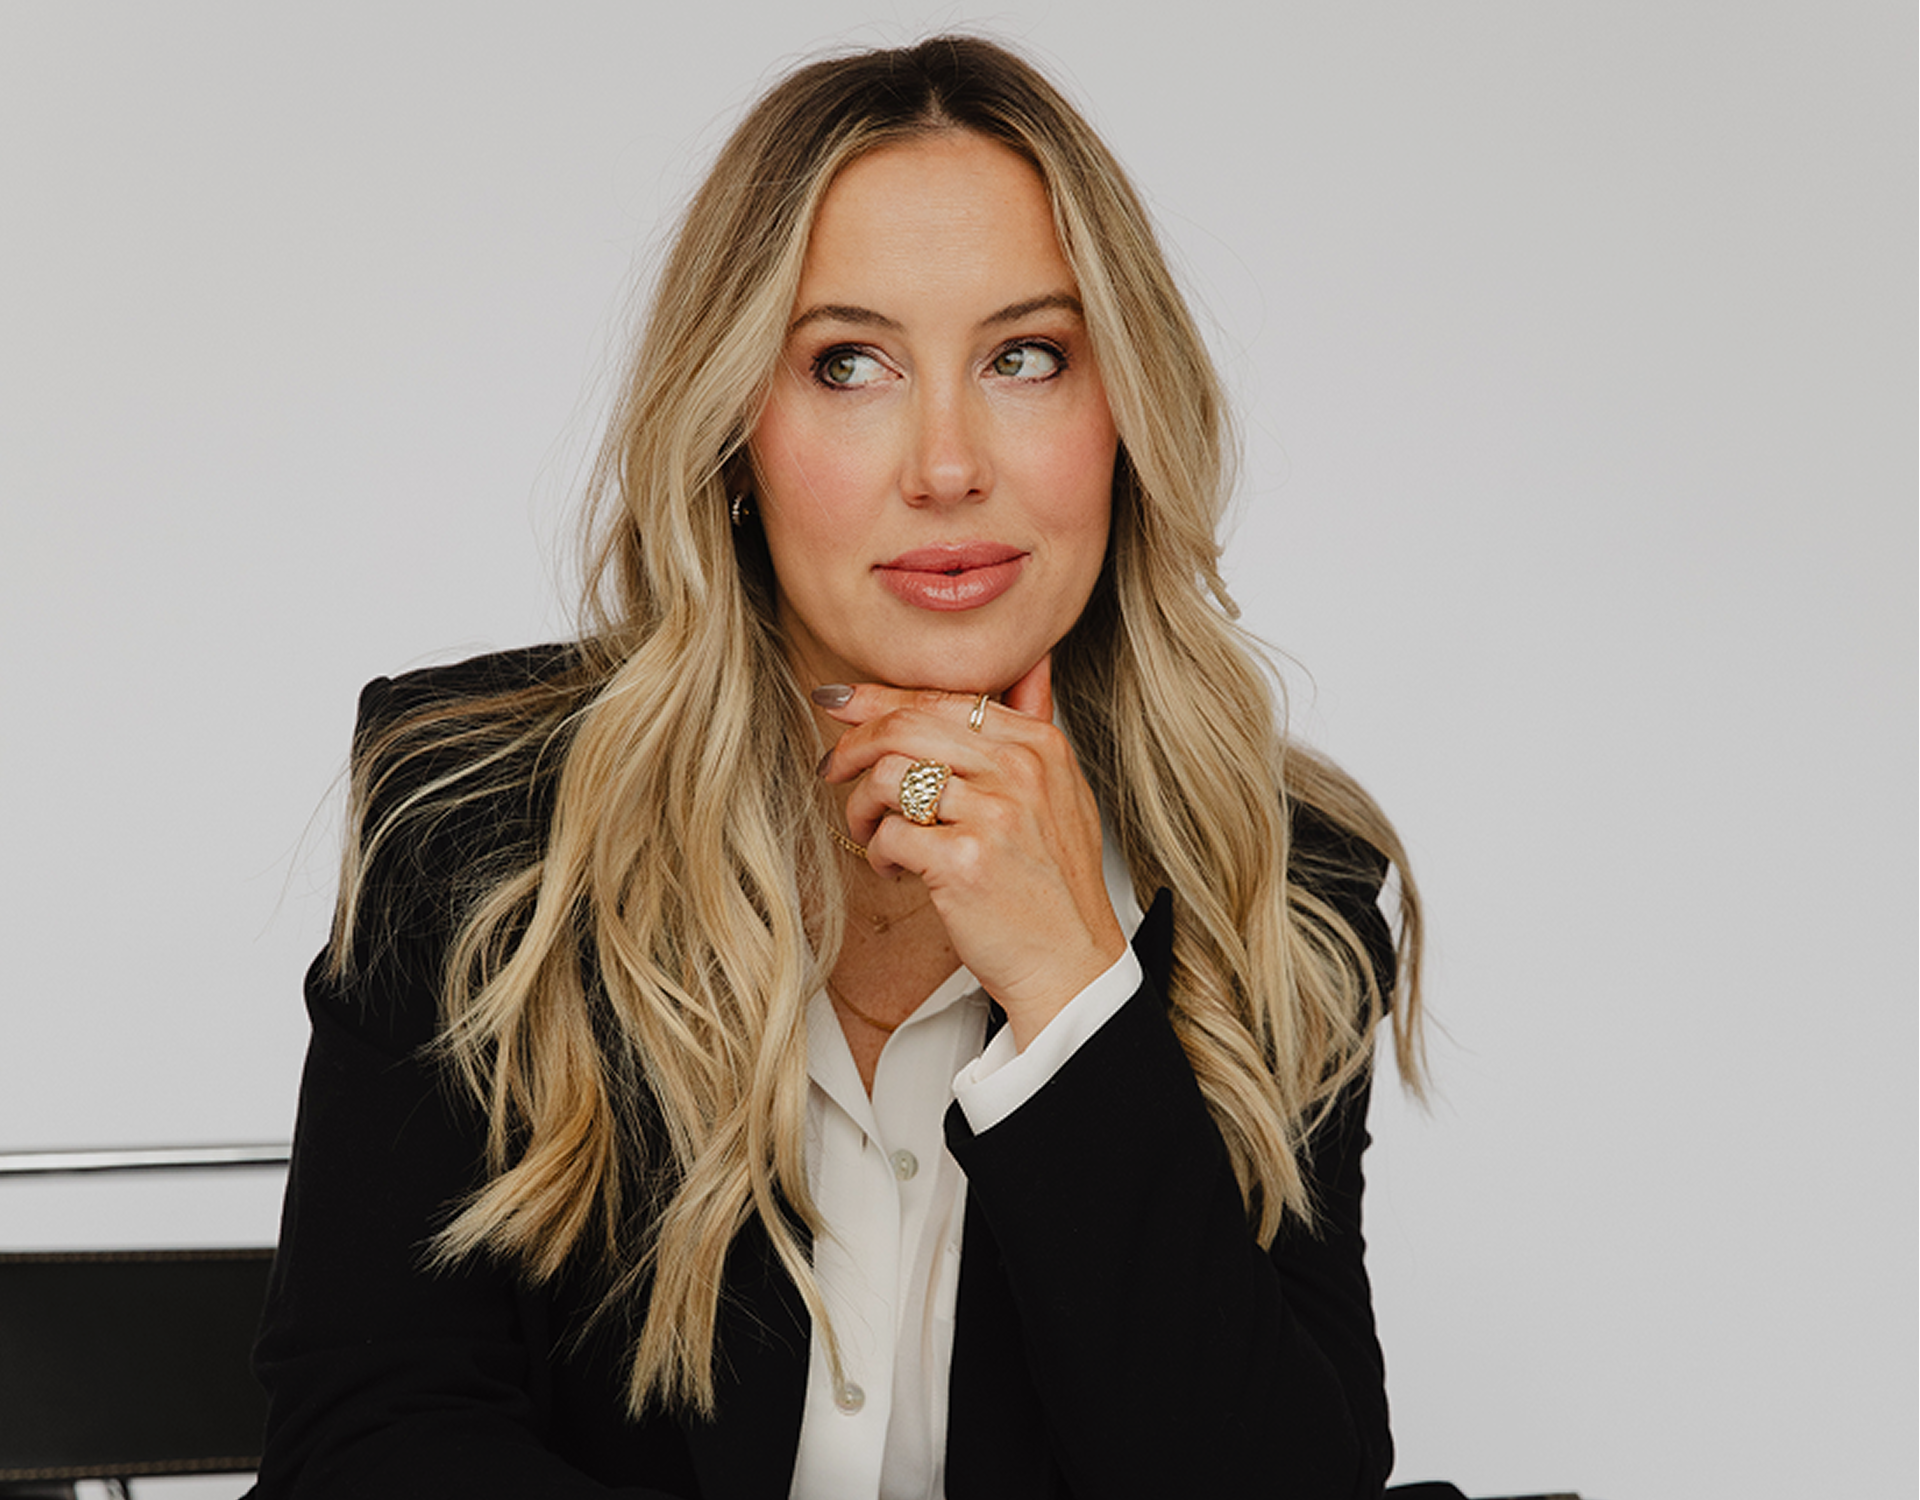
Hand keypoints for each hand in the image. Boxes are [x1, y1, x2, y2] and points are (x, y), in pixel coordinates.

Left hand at [815, 655, 1127, 1048]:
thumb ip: (1037, 725)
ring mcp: (994, 814)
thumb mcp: (1063, 791)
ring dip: (861, 805)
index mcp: (1040, 745)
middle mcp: (1021, 770)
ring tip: (868, 830)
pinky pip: (889, 833)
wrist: (1070, 962)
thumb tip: (1032, 661)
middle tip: (831, 767)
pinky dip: (878, 851)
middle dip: (853, 745)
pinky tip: (893, 867)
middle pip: (906, 727)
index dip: (880, 698)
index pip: (944, 698)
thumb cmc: (1055, 883)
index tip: (840, 703)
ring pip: (888, 777)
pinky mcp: (964, 861)